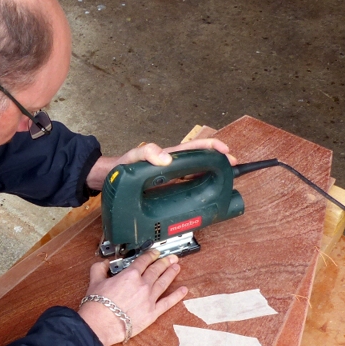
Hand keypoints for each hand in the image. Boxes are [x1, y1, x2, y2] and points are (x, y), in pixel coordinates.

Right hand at [77, 250, 187, 345]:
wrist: (102, 323)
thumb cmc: (98, 305)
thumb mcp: (95, 281)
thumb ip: (99, 269)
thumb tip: (103, 264)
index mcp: (130, 275)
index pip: (143, 261)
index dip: (150, 254)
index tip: (155, 252)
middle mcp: (142, 284)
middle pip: (156, 270)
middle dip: (164, 262)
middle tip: (171, 257)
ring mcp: (149, 298)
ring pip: (164, 283)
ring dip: (171, 274)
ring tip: (177, 267)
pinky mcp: (152, 313)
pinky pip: (168, 302)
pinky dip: (177, 296)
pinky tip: (183, 290)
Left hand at [86, 138, 235, 190]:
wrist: (112, 180)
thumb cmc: (123, 166)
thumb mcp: (134, 157)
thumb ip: (148, 153)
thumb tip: (167, 158)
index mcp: (170, 156)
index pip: (196, 148)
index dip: (212, 147)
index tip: (226, 152)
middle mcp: (174, 166)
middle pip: (202, 161)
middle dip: (218, 162)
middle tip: (232, 167)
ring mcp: (172, 178)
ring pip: (197, 175)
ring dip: (211, 177)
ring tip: (224, 183)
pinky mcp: (169, 190)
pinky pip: (188, 188)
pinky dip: (199, 190)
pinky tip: (204, 198)